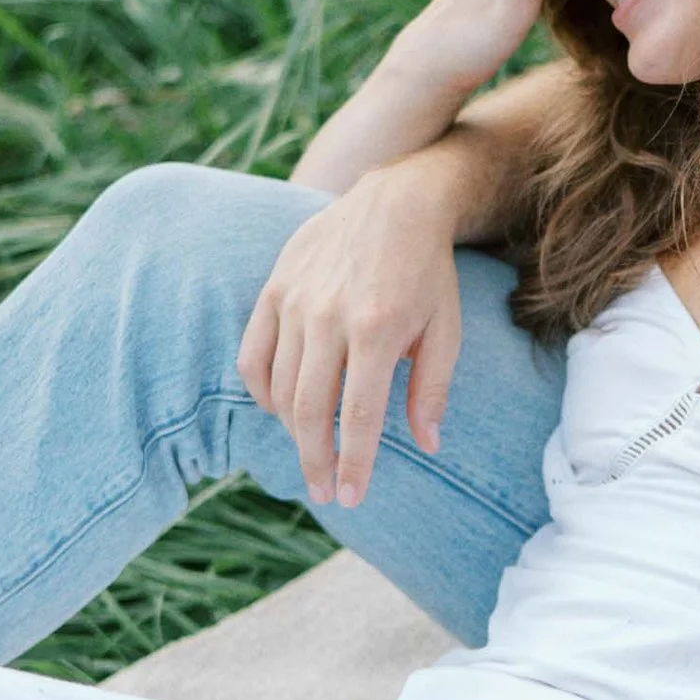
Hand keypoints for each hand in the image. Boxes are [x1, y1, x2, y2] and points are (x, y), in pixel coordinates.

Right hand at [236, 160, 470, 507]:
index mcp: (379, 328)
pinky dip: (262, 392)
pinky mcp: (274, 289)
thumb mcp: (446, 329)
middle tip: (325, 492)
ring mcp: (296, 301)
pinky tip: (281, 411)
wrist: (395, 202)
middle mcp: (330, 315)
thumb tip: (427, 445)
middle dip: (316, 460)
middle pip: (310, 410)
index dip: (354, 463)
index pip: (358, 415)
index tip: (351, 497)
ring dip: (292, 432)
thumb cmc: (427, 272)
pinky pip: (253, 355)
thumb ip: (432, 389)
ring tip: (311, 454)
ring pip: (279, 388)